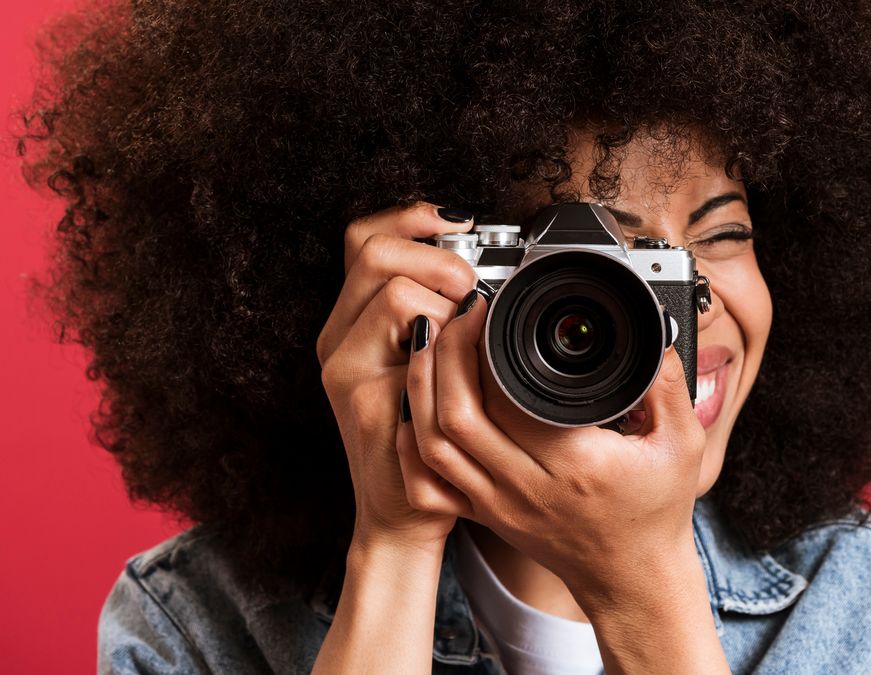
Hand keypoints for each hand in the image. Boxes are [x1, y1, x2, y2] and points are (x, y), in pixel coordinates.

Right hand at [316, 202, 477, 552]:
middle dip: (436, 254)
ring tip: (468, 321)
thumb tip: (486, 272)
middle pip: (372, 249)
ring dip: (444, 292)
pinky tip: (462, 352)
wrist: (403, 513)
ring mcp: (344, 365)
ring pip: (391, 287)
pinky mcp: (361, 395)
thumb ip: (442, 317)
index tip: (461, 222)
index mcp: (354, 320)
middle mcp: (338, 336)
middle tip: (470, 285)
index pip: (365, 237)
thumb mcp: (433, 365)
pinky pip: (405, 335)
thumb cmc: (428, 438)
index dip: (411, 217)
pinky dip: (445, 332)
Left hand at [403, 291, 708, 605]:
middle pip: (455, 415)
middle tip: (458, 316)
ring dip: (421, 388)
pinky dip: (413, 440)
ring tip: (431, 343)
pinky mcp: (484, 515)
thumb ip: (669, 385)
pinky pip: (428, 481)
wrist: (633, 579)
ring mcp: (498, 505)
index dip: (483, 348)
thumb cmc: (657, 514)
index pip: (505, 398)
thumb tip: (655, 335)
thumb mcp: (682, 444)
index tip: (489, 313)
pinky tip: (419, 406)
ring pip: (432, 444)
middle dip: (445, 353)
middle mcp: (526, 487)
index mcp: (573, 464)